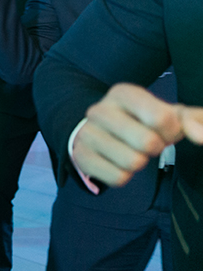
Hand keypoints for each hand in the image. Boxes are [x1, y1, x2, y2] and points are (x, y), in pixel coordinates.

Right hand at [73, 84, 202, 186]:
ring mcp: (86, 133)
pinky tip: (117, 163)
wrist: (99, 132)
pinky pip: (117, 178)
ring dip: (139, 163)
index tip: (163, 131)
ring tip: (131, 152)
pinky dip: (124, 176)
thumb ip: (194, 120)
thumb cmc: (142, 122)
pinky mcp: (80, 156)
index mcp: (123, 93)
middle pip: (147, 142)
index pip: (162, 119)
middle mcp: (99, 109)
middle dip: (155, 148)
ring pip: (133, 162)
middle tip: (147, 144)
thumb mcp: (168, 114)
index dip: (172, 132)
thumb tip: (199, 134)